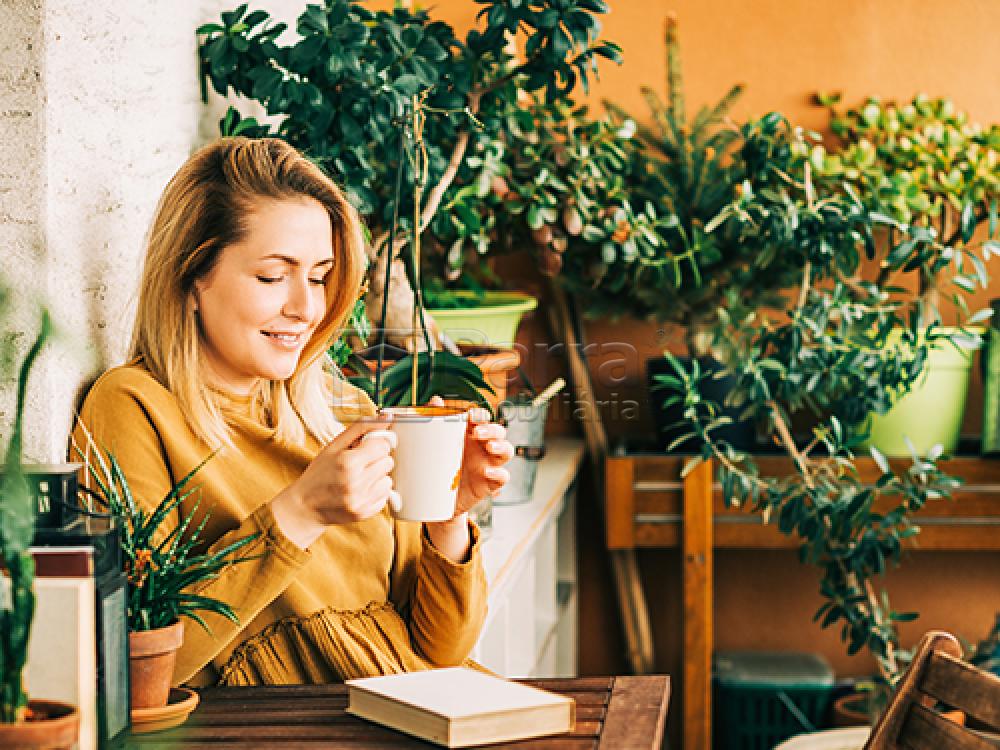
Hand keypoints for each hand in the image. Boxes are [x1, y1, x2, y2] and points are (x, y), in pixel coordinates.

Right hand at [272, 415, 395, 547]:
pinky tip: (360, 491)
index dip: (375, 444)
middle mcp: (356, 483)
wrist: (305, 506)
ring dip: (378, 477)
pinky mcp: (365, 513)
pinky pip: (384, 496)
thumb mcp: (334, 445)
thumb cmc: (320, 472)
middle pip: (388, 462)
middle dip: (376, 460)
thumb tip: (388, 416)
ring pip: (388, 480)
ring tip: (359, 478)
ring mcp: (361, 500)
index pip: (383, 445)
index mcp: (348, 462)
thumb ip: (362, 428)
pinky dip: (375, 492)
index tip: (366, 448)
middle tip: (360, 463)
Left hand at [423, 397, 512, 516]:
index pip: (483, 419)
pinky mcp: (491, 483)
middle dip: (491, 429)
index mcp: (471, 435)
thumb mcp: (435, 446)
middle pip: (499, 431)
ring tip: (489, 447)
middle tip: (477, 432)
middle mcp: (484, 447)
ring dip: (501, 446)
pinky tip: (487, 472)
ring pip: (507, 450)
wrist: (438, 500)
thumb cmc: (440, 467)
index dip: (481, 415)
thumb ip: (435, 421)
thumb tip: (435, 400)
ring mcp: (490, 464)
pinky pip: (504, 477)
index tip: (471, 416)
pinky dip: (499, 473)